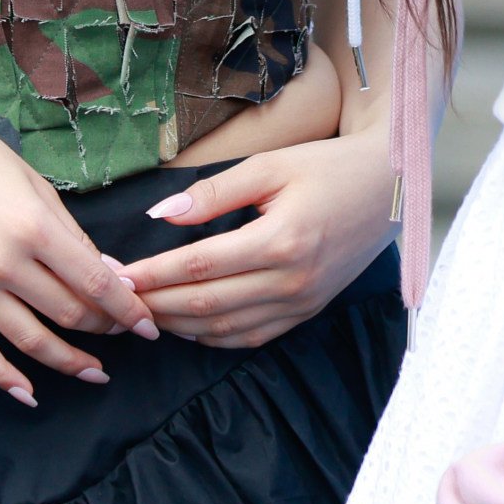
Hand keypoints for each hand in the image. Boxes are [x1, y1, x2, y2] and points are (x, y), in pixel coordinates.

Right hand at [0, 96, 158, 408]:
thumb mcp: (35, 185)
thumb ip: (72, 235)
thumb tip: (109, 275)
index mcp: (33, 227)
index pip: (96, 283)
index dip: (129, 310)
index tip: (149, 324)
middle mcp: (3, 262)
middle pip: (69, 313)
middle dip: (105, 328)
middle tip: (122, 331)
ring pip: (31, 341)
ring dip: (68, 361)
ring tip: (95, 371)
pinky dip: (4, 377)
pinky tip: (28, 393)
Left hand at [123, 132, 396, 349]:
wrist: (388, 188)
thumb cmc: (328, 168)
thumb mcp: (270, 166)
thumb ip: (213, 193)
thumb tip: (160, 214)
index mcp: (280, 240)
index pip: (198, 266)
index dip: (152, 273)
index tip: (116, 273)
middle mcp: (291, 280)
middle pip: (205, 304)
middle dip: (154, 304)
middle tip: (116, 299)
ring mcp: (302, 303)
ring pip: (225, 328)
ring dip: (178, 325)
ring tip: (141, 313)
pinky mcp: (308, 311)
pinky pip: (252, 337)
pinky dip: (213, 337)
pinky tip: (186, 326)